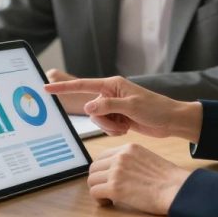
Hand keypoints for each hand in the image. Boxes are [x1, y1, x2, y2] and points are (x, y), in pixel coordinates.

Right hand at [44, 76, 201, 141]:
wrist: (170, 121)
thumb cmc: (155, 108)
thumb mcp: (131, 106)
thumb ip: (108, 106)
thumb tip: (88, 107)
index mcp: (112, 85)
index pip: (83, 85)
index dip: (64, 87)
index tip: (46, 87)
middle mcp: (110, 94)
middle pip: (91, 110)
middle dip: (103, 120)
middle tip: (121, 122)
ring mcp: (114, 107)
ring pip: (98, 121)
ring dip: (110, 127)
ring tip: (126, 125)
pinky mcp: (118, 118)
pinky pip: (106, 128)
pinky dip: (115, 131)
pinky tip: (128, 128)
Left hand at [87, 143, 190, 214]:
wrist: (176, 189)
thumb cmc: (168, 178)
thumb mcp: (147, 158)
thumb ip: (131, 160)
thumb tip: (117, 172)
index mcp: (129, 148)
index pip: (102, 156)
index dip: (102, 169)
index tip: (107, 178)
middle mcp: (120, 157)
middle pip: (94, 167)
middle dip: (97, 180)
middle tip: (106, 189)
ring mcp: (116, 172)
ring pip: (92, 180)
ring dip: (97, 190)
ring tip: (108, 197)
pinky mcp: (115, 188)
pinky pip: (95, 192)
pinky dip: (99, 199)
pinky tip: (109, 202)